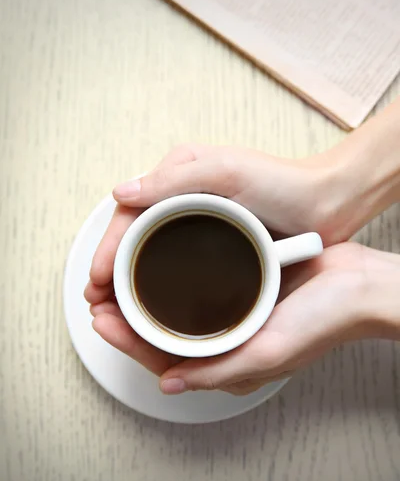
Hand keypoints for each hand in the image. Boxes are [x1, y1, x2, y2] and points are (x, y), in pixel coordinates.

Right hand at [87, 142, 343, 293]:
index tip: (97, 277)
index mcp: (180, 175)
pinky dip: (157, 281)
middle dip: (112, 267)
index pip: (131, 212)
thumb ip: (172, 180)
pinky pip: (176, 262)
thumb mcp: (226, 172)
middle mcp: (183, 197)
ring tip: (116, 308)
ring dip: (130, 278)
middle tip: (98, 300)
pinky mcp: (216, 242)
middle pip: (135, 234)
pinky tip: (151, 302)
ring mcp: (199, 221)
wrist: (327, 203)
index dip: (109, 245)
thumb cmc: (283, 182)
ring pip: (151, 251)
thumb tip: (121, 193)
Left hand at [87, 242, 399, 394]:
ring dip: (144, 298)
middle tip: (97, 298)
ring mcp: (232, 314)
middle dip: (127, 318)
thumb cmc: (323, 322)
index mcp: (230, 363)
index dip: (127, 341)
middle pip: (163, 334)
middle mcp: (227, 341)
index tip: (100, 318)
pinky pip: (196, 289)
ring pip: (176, 311)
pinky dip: (171, 281)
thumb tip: (170, 384)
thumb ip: (219, 371)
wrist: (355, 285)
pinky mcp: (240, 287)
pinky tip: (156, 265)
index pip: (165, 358)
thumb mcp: (269, 352)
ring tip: (115, 281)